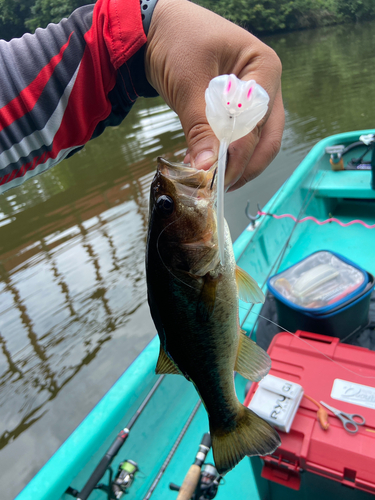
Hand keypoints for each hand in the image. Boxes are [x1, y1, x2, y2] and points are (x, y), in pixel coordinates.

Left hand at [145, 0, 283, 190]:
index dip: (241, 152)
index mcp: (263, 67)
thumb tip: (207, 167)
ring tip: (211, 180)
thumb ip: (200, 126)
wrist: (157, 30)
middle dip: (245, 165)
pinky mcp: (237, 111)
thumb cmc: (176, 41)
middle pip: (268, 137)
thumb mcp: (188, 83)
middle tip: (219, 186)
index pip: (259, 120)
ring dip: (237, 165)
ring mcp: (254, 100)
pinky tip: (207, 165)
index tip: (219, 175)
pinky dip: (225, 156)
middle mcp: (266, 85)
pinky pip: (239, 140)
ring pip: (257, 143)